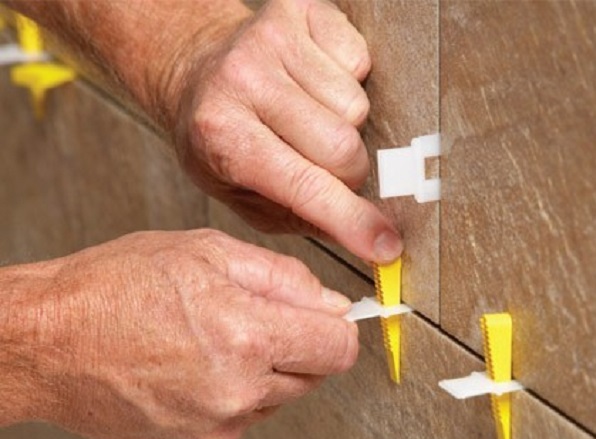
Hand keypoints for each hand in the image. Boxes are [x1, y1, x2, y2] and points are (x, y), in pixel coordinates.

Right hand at [33, 230, 356, 438]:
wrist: (48, 341)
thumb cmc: (113, 287)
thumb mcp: (206, 251)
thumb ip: (284, 278)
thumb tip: (332, 303)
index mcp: (245, 334)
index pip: (340, 348)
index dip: (339, 326)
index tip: (329, 317)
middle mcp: (238, 389)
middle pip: (316, 374)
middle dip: (301, 343)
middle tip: (256, 314)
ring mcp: (218, 423)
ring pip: (283, 395)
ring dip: (268, 366)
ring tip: (217, 335)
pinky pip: (248, 414)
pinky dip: (240, 389)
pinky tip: (200, 363)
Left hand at [169, 0, 402, 262]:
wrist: (196, 72)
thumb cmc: (219, 139)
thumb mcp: (240, 194)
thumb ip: (299, 215)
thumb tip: (366, 234)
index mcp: (222, 135)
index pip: (305, 186)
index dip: (353, 221)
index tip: (386, 245)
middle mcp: (243, 80)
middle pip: (344, 147)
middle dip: (348, 172)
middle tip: (323, 168)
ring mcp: (272, 38)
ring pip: (356, 105)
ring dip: (343, 124)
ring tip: (306, 119)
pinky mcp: (300, 10)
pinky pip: (361, 61)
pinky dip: (346, 82)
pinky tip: (313, 85)